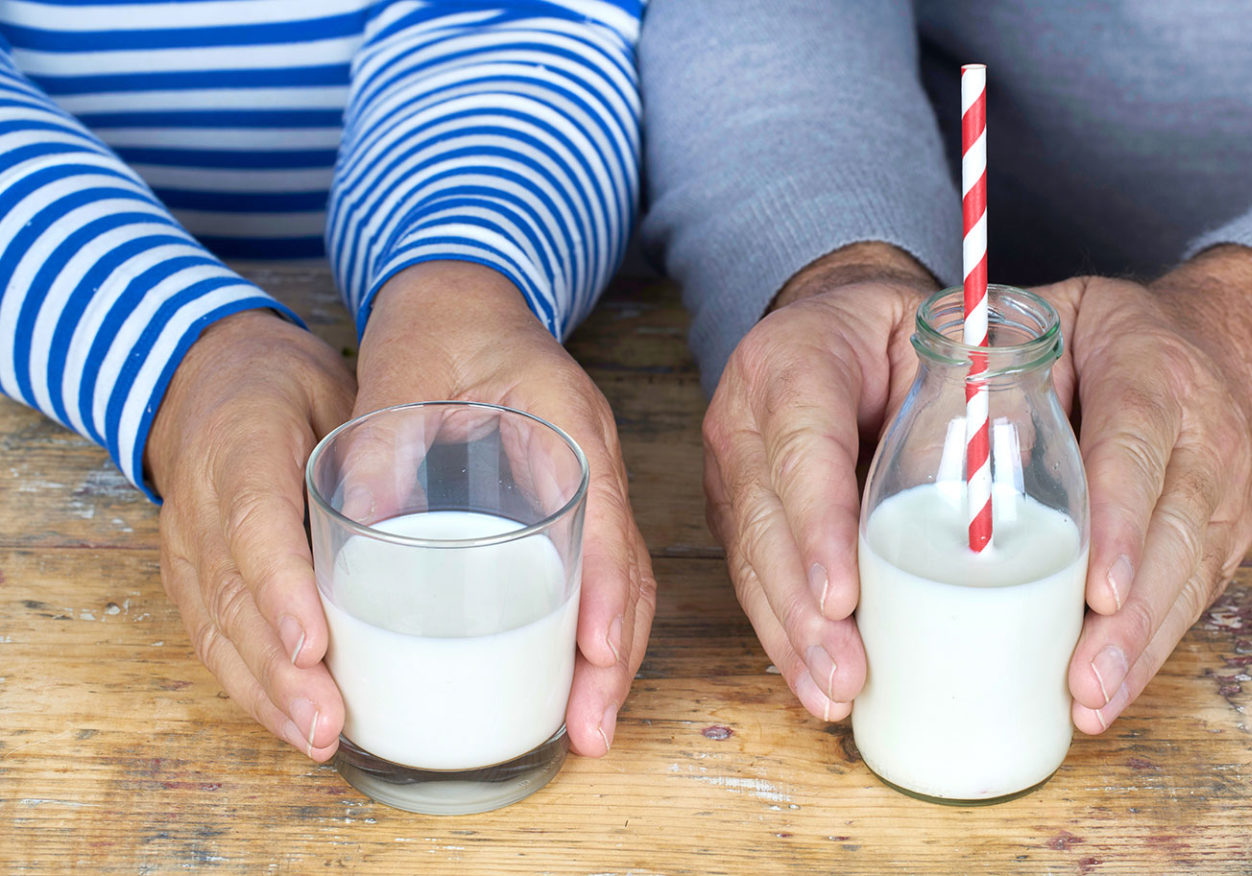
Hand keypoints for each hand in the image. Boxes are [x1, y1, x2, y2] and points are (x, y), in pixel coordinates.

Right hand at [146, 310, 355, 761]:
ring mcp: (186, 545)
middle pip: (232, 597)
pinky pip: (212, 640)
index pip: (254, 524)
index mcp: (237, 444)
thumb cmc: (290, 386)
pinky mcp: (190, 577)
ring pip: (216, 630)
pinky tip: (295, 724)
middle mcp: (200, 503)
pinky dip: (252, 688)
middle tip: (329, 721)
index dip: (281, 590)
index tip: (315, 644)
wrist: (206, 377)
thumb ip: (375, 442)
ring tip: (318, 739)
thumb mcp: (336, 388)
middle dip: (279, 670)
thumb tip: (442, 509)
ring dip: (267, 694)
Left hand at [351, 261, 655, 755]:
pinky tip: (570, 681)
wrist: (462, 294)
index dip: (604, 591)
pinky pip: (597, 576)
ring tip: (587, 730)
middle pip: (627, 570)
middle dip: (617, 657)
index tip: (595, 655)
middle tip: (592, 731)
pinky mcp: (568, 504)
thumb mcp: (398, 376)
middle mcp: (592, 458)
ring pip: (620, 582)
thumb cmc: (438, 328)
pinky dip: (591, 633)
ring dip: (610, 658)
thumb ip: (380, 446)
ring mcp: (588, 483)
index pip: (603, 517)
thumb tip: (359, 537)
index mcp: (565, 421)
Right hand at [702, 243, 937, 720]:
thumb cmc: (898, 332)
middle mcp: (745, 415)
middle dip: (802, 609)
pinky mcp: (740, 512)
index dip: (819, 527)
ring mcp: (733, 468)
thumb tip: (1009, 471)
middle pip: (765, 521)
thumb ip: (968, 391)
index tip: (845, 597)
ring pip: (751, 561)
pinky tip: (817, 680)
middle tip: (846, 672)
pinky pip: (756, 577)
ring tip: (833, 695)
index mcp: (794, 359)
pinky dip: (787, 633)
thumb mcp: (938, 335)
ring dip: (791, 636)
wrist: (837, 323)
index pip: (803, 447)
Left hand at [1035, 245, 1251, 732]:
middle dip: (1128, 617)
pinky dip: (1151, 652)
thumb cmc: (1118, 339)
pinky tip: (1109, 694)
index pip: (1136, 451)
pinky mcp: (1224, 541)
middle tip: (1084, 676)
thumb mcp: (1065, 316)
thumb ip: (1009, 359)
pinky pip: (1192, 601)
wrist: (1233, 353)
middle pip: (1171, 536)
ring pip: (1187, 580)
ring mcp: (1223, 497)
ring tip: (1092, 702)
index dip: (1121, 523)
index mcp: (1154, 375)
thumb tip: (958, 425)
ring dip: (1140, 650)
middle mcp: (1203, 440)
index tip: (1096, 589)